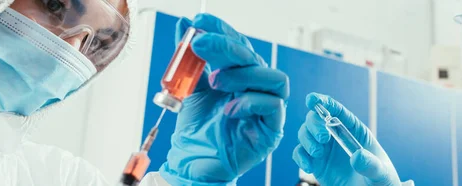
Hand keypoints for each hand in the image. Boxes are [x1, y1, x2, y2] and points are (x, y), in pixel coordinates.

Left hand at [159, 14, 288, 184]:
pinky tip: (228, 109)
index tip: (201, 21)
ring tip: (216, 81)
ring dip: (244, 75)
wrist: (193, 161)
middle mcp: (258, 88)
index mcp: (242, 75)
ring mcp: (268, 109)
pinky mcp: (272, 130)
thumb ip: (189, 58)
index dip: (223, 29)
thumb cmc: (197, 127)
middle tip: (201, 44)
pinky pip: (274, 106)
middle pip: (256, 58)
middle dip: (228, 47)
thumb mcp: (190, 86)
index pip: (240, 45)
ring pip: (276, 79)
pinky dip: (250, 102)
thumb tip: (185, 23)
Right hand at [293, 93, 401, 185]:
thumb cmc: (381, 181)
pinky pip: (300, 153)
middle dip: (315, 124)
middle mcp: (337, 136)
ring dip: (307, 140)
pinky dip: (300, 157)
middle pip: (316, 119)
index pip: (337, 110)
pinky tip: (309, 167)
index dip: (323, 102)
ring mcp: (324, 149)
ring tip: (317, 154)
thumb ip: (371, 165)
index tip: (312, 100)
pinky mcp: (316, 163)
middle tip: (322, 139)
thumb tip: (357, 157)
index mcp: (354, 131)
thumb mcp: (381, 173)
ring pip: (305, 133)